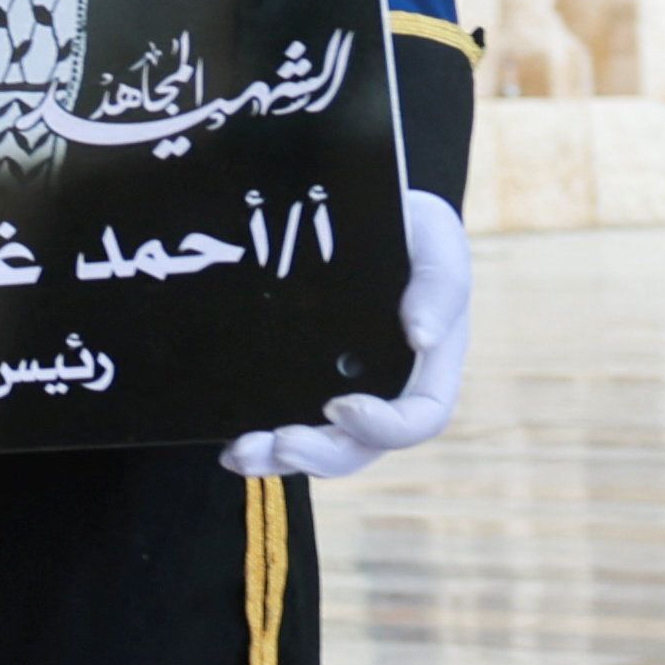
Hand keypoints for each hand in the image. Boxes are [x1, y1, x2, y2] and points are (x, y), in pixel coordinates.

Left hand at [229, 190, 467, 480]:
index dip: (384, 427)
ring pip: (317, 447)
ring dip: (280, 458)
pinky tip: (224, 443)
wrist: (350, 206)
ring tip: (241, 453)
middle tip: (281, 441)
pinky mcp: (293, 382)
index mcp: (427, 367)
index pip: (419, 417)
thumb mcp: (434, 238)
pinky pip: (279, 424)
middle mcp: (383, 390)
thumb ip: (440, 283)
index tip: (340, 406)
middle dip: (320, 454)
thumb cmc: (405, 227)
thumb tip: (422, 336)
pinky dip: (256, 441)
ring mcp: (336, 390)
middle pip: (360, 447)